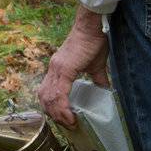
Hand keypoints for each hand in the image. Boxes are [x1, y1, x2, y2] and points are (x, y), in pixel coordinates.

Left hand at [38, 6, 109, 126]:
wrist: (94, 26)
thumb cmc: (95, 42)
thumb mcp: (96, 66)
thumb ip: (98, 80)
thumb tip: (105, 92)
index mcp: (57, 69)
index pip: (47, 92)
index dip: (52, 108)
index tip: (64, 119)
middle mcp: (53, 69)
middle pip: (44, 98)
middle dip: (54, 115)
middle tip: (67, 124)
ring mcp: (56, 69)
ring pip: (49, 98)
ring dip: (58, 115)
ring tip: (70, 123)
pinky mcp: (64, 69)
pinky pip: (59, 94)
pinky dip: (63, 108)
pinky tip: (70, 116)